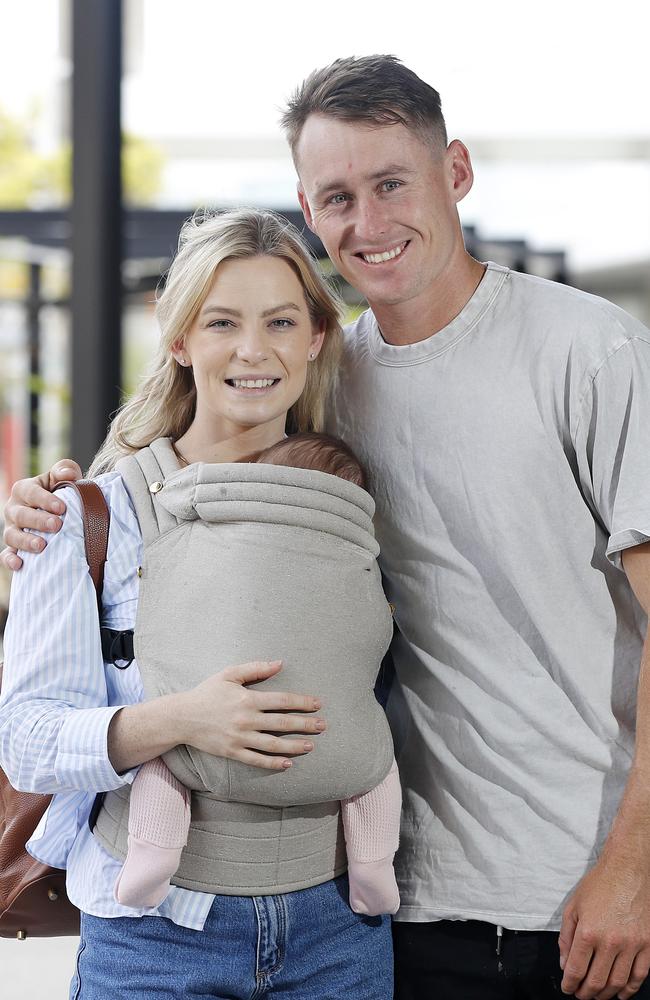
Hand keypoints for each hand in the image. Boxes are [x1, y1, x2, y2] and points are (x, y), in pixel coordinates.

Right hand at [1, 459, 82, 569]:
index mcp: (24, 490)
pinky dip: (10, 560)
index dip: (45, 500)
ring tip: (41, 546)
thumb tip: (69, 474)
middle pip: (21, 515)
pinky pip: (6, 555)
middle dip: (38, 520)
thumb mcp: (61, 477)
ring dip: (25, 541)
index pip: (32, 493)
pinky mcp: (12, 547)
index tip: (61, 508)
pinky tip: (20, 565)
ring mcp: (11, 529)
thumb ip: (65, 469)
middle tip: (56, 525)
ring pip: (12, 536)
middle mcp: (13, 509)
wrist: (55, 512)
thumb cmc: (58, 492)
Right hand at [175, 659, 326, 769]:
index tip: (318, 704)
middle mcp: (247, 719)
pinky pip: (257, 760)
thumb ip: (256, 668)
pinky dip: (273, 763)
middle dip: (305, 724)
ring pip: (273, 744)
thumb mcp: (229, 674)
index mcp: (248, 698)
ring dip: (295, 745)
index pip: (282, 700)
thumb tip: (280, 663)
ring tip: (311, 745)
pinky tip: (288, 763)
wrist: (182, 717)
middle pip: (283, 723)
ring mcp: (240, 738)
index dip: (302, 702)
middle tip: (323, 725)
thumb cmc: (207, 693)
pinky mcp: (233, 752)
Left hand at [559, 852, 649, 998]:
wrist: (627, 869)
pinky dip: (630, 989)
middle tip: (581, 994)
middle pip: (597, 981)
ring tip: (598, 995)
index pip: (576, 970)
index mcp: (588, 932)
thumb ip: (566, 938)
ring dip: (606, 994)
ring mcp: (632, 944)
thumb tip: (564, 964)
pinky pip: (640, 975)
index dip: (569, 984)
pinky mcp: (647, 944)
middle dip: (586, 993)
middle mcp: (610, 941)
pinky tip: (621, 992)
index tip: (567, 988)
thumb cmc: (599, 885)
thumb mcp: (573, 907)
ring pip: (618, 982)